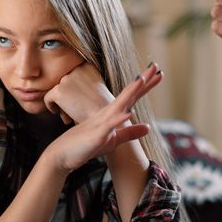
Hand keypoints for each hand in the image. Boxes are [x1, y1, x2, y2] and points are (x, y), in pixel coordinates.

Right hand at [43, 64, 162, 174]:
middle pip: (128, 94)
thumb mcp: (113, 140)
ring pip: (119, 104)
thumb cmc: (86, 146)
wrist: (62, 155)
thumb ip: (130, 133)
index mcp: (112, 114)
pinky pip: (109, 125)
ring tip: (142, 79)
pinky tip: (129, 112)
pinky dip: (119, 118)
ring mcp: (102, 123)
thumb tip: (148, 127)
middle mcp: (107, 114)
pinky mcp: (96, 135)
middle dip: (142, 81)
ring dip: (131, 92)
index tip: (158, 74)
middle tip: (156, 66)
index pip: (132, 97)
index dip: (145, 85)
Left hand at [44, 63, 113, 124]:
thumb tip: (63, 84)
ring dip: (62, 103)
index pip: (71, 75)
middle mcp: (76, 68)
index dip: (73, 90)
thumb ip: (82, 82)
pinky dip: (52, 107)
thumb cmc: (103, 108)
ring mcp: (66, 78)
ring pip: (56, 91)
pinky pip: (47, 98)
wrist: (107, 119)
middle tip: (75, 109)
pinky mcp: (58, 90)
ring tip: (71, 114)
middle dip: (67, 97)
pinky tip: (64, 115)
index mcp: (87, 65)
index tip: (80, 100)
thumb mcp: (96, 87)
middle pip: (63, 83)